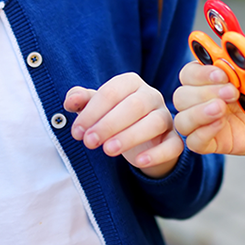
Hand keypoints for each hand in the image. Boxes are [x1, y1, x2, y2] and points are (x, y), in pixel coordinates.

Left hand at [64, 73, 182, 178]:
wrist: (141, 142)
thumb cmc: (114, 118)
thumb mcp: (96, 108)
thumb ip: (82, 100)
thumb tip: (70, 100)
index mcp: (131, 83)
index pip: (112, 92)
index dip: (92, 111)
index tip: (77, 132)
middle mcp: (152, 96)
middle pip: (134, 105)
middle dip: (109, 124)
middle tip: (89, 142)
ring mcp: (166, 117)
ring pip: (154, 122)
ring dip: (130, 136)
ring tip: (108, 150)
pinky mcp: (174, 139)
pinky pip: (173, 145)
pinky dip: (157, 154)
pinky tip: (138, 162)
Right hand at [172, 36, 244, 162]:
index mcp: (207, 78)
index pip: (189, 72)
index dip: (201, 73)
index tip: (223, 73)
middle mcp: (199, 99)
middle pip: (181, 95)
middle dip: (204, 92)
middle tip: (232, 92)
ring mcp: (202, 122)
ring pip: (182, 119)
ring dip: (200, 112)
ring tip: (223, 108)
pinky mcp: (208, 142)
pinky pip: (193, 141)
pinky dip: (204, 132)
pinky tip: (222, 124)